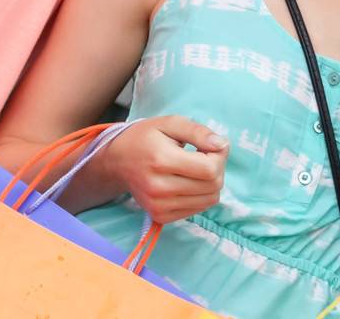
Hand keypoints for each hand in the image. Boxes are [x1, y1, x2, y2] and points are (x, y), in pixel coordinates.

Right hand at [100, 116, 227, 224]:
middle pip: (213, 186)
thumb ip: (198, 132)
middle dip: (217, 168)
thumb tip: (222, 145)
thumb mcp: (171, 123)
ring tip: (197, 168)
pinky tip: (189, 181)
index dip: (220, 156)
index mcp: (162, 161)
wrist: (117, 162)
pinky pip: (198, 210)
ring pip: (209, 200)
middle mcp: (159, 188)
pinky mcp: (160, 216)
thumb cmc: (146, 138)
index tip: (213, 146)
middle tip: (205, 155)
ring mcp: (158, 206)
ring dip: (211, 183)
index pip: (210, 169)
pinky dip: (201, 195)